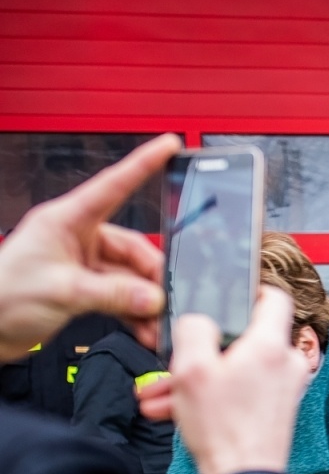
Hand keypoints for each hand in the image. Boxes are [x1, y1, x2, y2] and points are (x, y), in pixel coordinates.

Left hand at [0, 133, 179, 360]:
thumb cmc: (3, 296)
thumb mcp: (63, 291)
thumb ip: (113, 293)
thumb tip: (152, 296)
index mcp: (67, 221)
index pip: (113, 185)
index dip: (143, 164)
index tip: (168, 146)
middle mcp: (78, 238)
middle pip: (134, 247)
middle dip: (153, 275)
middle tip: (165, 298)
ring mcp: (83, 263)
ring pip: (130, 276)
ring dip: (145, 300)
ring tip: (154, 321)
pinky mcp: (84, 288)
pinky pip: (122, 296)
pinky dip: (135, 312)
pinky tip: (143, 327)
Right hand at [136, 287, 310, 473]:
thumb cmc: (224, 430)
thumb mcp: (191, 369)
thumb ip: (193, 330)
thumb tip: (198, 321)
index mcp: (270, 345)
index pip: (274, 297)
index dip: (248, 291)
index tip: (227, 296)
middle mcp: (284, 364)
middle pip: (240, 340)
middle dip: (199, 351)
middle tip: (173, 362)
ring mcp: (283, 388)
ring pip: (233, 369)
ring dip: (196, 378)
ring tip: (161, 394)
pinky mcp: (275, 408)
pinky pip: (238, 390)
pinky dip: (211, 396)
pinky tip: (175, 409)